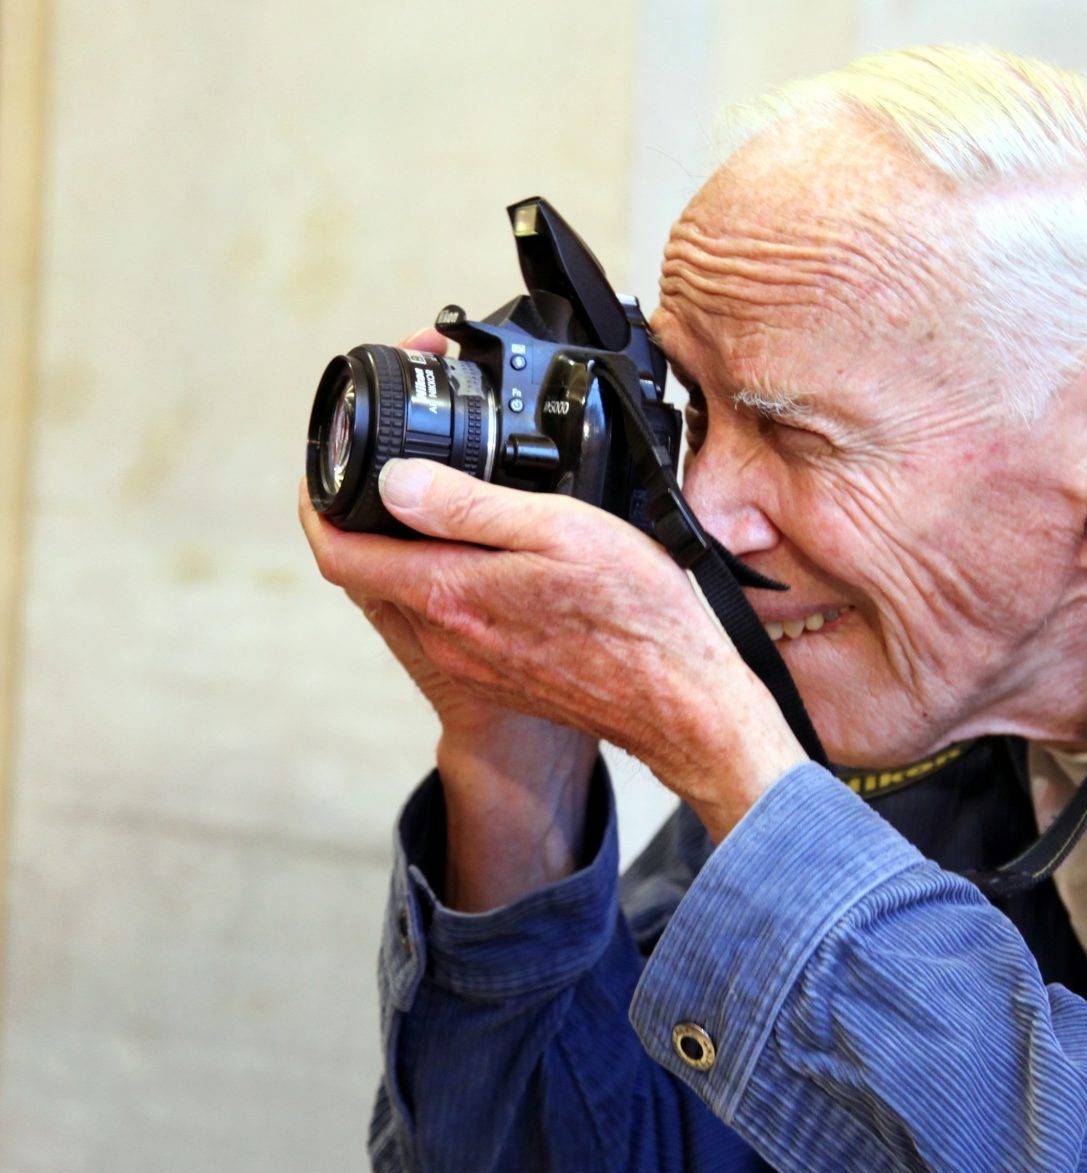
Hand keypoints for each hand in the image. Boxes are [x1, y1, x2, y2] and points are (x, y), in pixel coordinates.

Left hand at [297, 416, 806, 841]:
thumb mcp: (562, 530)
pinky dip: (447, 579)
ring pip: (407, 594)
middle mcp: (445, 637)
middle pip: (367, 570)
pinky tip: (493, 554)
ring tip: (448, 499)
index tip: (328, 465)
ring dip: (409, 548)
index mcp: (448, 595)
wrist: (680, 705)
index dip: (317, 502)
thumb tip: (392, 480)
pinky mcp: (497, 675)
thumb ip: (469, 504)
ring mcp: (469, 661)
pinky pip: (446, 619)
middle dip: (364, 515)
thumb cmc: (637, 617)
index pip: (337, 551)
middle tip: (393, 464)